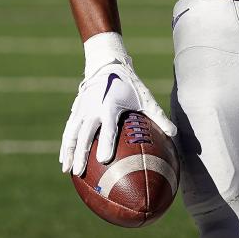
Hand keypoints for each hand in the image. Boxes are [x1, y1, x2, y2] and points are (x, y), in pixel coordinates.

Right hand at [59, 34, 175, 177]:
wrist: (107, 65)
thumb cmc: (130, 85)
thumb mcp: (146, 98)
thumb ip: (159, 116)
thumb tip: (174, 134)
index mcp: (110, 105)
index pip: (107, 127)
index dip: (105, 143)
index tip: (104, 160)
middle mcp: (93, 107)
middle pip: (85, 133)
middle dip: (81, 153)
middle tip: (80, 172)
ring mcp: (82, 108)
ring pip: (72, 133)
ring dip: (69, 151)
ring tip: (67, 171)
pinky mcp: (76, 109)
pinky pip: (69, 129)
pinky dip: (65, 144)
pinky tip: (64, 159)